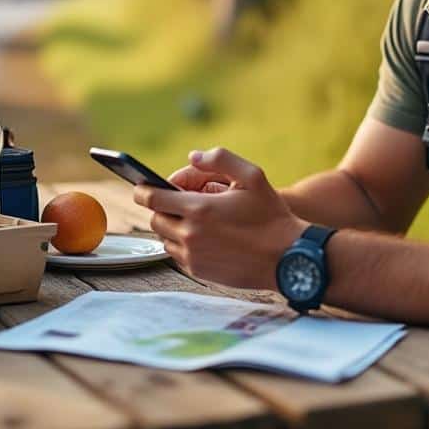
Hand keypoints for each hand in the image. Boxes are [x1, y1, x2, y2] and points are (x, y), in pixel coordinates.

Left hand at [135, 147, 308, 289]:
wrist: (287, 258)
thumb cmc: (271, 215)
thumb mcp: (252, 176)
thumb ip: (220, 160)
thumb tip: (192, 157)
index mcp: (199, 209)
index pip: (151, 198)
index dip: (141, 190)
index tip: (140, 186)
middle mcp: (190, 235)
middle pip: (155, 219)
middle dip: (160, 208)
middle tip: (175, 202)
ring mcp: (193, 256)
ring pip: (164, 239)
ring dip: (171, 227)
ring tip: (191, 219)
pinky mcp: (199, 272)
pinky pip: (177, 256)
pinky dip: (182, 244)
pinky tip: (202, 237)